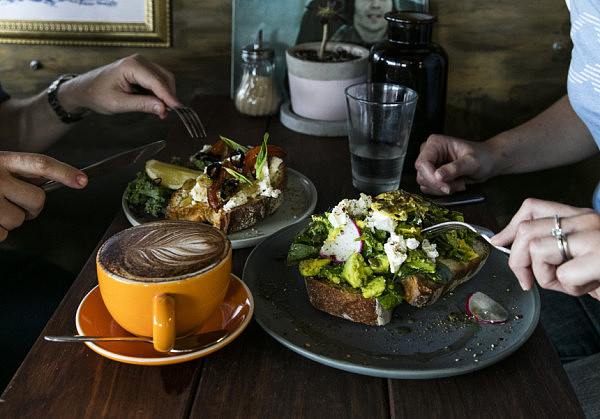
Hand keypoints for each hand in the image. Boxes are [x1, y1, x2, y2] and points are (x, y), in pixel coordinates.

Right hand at [0, 152, 86, 241]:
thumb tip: (54, 179)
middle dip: (32, 207)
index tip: (83, 181)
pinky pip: (2, 235)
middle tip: (14, 202)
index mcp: (4, 160)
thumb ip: (22, 172)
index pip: (40, 164)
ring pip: (19, 220)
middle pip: (37, 199)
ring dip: (10, 220)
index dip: (64, 172)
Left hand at [62, 54, 182, 118]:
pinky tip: (155, 105)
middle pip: (165, 78)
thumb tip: (162, 108)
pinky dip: (160, 94)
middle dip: (168, 97)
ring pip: (164, 80)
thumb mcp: (119, 104)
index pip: (157, 82)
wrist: (86, 89)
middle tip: (165, 114)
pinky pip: (158, 81)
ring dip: (165, 96)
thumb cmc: (97, 94)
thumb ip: (142, 105)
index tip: (179, 109)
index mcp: (131, 66)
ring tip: (160, 112)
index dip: (169, 96)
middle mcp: (139, 61)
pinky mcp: (143, 71)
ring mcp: (141, 64)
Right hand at [414, 134, 497, 194]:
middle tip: (458, 184)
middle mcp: (429, 152)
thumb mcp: (472, 162)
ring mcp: (430, 164)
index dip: (432, 177)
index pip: (423, 163)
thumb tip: (438, 175)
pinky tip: (455, 184)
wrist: (487, 162)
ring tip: (459, 183)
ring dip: (442, 188)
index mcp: (436, 143)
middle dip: (440, 184)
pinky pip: (429, 188)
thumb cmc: (482, 157)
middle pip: (422, 175)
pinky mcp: (432, 174)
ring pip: (424, 183)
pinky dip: (442, 190)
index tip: (446, 186)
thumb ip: (455, 168)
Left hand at [491, 198, 599, 295]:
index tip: (498, 242)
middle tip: (528, 281)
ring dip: (546, 277)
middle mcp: (585, 220)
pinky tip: (589, 286)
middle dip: (519, 262)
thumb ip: (550, 246)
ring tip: (571, 283)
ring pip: (537, 249)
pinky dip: (570, 288)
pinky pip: (563, 274)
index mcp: (578, 217)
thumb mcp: (579, 253)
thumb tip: (508, 245)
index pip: (532, 208)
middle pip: (526, 231)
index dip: (509, 227)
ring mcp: (592, 235)